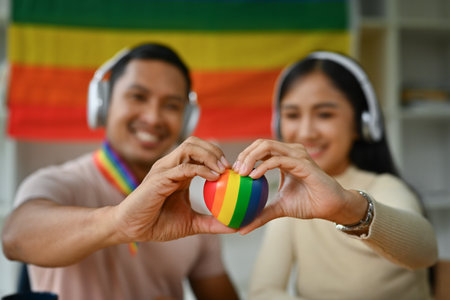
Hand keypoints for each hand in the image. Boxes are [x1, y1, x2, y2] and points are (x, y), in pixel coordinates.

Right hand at [114, 137, 234, 241]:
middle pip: (195, 143)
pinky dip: (201, 169)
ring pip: (189, 147)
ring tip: (223, 169)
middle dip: (215, 150)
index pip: (199, 152)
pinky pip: (183, 167)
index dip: (217, 156)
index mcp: (178, 172)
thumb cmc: (158, 224)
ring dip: (209, 154)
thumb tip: (235, 227)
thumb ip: (211, 222)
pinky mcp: (159, 178)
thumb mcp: (191, 223)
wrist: (132, 229)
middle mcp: (171, 166)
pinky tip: (214, 177)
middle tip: (229, 166)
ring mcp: (164, 169)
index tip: (233, 170)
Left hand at [233, 139, 366, 233]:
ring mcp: (297, 155)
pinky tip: (254, 176)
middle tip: (234, 171)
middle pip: (260, 143)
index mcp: (284, 157)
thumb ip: (261, 213)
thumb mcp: (279, 207)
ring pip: (267, 146)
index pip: (259, 148)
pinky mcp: (303, 163)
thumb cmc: (308, 203)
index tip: (233, 172)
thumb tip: (241, 229)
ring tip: (241, 173)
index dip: (244, 156)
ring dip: (250, 157)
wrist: (332, 206)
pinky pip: (278, 160)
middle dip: (244, 154)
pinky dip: (263, 166)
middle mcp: (290, 152)